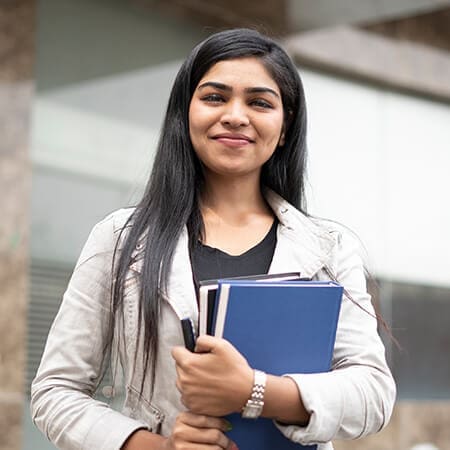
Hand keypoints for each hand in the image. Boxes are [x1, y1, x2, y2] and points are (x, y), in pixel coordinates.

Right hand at [121, 413, 236, 449]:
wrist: (167, 449)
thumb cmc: (183, 435)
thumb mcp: (189, 422)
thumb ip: (203, 419)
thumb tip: (228, 424)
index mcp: (182, 418)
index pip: (206, 419)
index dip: (221, 423)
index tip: (229, 426)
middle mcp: (180, 432)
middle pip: (212, 435)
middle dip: (225, 440)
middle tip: (231, 443)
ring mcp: (181, 447)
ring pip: (213, 448)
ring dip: (222, 449)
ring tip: (226, 449)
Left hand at [171, 335, 253, 415]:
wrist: (246, 392)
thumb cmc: (235, 371)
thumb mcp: (221, 345)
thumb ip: (202, 339)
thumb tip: (195, 344)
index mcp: (189, 364)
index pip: (176, 351)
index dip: (186, 350)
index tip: (193, 353)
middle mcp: (185, 381)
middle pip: (179, 367)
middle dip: (190, 364)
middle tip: (206, 366)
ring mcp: (188, 396)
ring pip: (182, 382)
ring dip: (191, 379)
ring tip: (209, 378)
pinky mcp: (194, 407)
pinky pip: (187, 396)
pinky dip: (195, 392)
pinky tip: (208, 389)